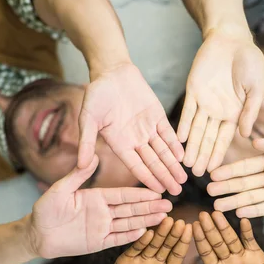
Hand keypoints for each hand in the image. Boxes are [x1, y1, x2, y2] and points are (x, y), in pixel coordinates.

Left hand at [28, 155, 170, 257]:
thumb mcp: (60, 189)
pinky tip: (145, 232)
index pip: (123, 195)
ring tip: (164, 218)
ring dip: (146, 220)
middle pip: (131, 209)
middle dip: (150, 207)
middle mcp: (103, 211)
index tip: (156, 191)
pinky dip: (130, 236)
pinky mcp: (98, 242)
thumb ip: (77, 175)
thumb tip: (93, 156)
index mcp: (97, 197)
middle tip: (169, 205)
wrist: (36, 234)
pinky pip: (117, 239)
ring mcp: (102, 227)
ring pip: (128, 223)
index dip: (140, 193)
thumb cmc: (45, 209)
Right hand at [78, 64, 186, 193]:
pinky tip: (183, 156)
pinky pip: (168, 133)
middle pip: (153, 162)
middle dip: (165, 176)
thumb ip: (87, 142)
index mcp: (120, 144)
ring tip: (183, 178)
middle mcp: (135, 140)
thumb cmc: (96, 95)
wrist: (111, 71)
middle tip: (177, 191)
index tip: (159, 192)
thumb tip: (80, 165)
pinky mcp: (157, 116)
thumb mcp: (88, 119)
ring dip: (172, 164)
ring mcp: (147, 129)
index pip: (136, 166)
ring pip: (163, 151)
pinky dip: (175, 144)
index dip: (148, 179)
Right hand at [112, 217, 191, 263]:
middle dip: (174, 234)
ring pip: (153, 244)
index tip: (191, 230)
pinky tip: (147, 232)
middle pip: (167, 245)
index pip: (178, 254)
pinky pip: (136, 248)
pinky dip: (141, 241)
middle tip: (181, 221)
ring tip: (167, 220)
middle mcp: (158, 261)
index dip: (184, 243)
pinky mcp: (128, 257)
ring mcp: (144, 258)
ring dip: (160, 233)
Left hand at [177, 211, 263, 263]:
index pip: (205, 252)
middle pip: (216, 242)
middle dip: (209, 229)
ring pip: (231, 238)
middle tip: (201, 214)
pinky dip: (247, 231)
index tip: (191, 226)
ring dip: (224, 226)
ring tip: (217, 213)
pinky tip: (244, 220)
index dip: (199, 240)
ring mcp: (240, 255)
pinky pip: (250, 241)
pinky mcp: (255, 254)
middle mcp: (225, 259)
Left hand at [178, 28, 263, 175]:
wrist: (232, 39)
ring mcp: (204, 102)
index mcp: (235, 114)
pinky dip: (184, 124)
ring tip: (185, 163)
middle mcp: (218, 112)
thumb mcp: (257, 88)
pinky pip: (187, 111)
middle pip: (208, 139)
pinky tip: (180, 138)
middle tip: (194, 175)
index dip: (218, 155)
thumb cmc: (250, 62)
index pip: (225, 139)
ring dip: (191, 146)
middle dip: (202, 156)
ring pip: (196, 129)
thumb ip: (250, 111)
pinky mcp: (193, 91)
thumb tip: (245, 136)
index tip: (213, 171)